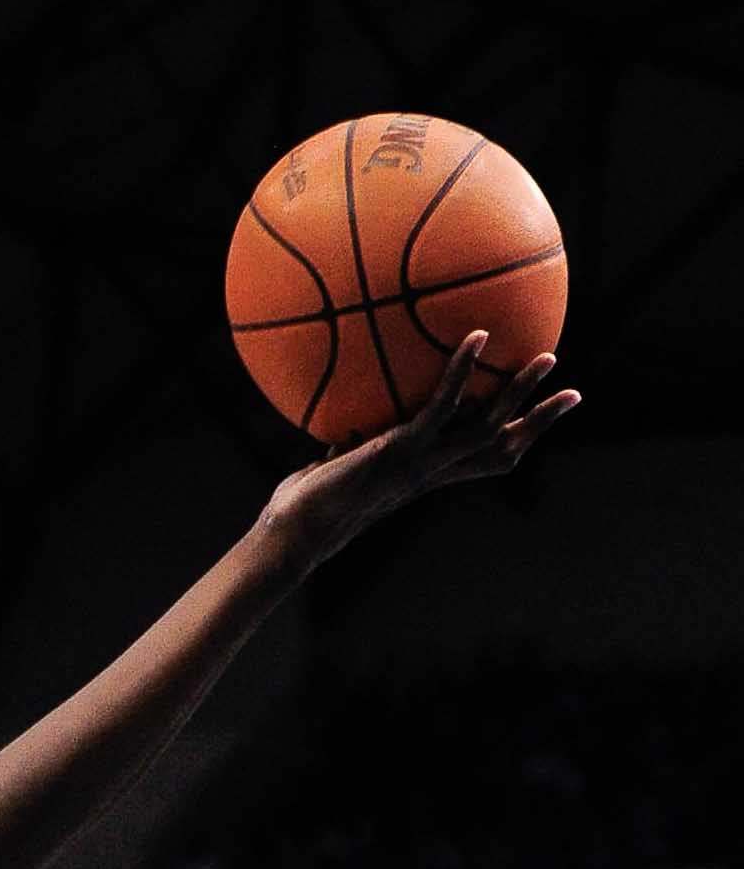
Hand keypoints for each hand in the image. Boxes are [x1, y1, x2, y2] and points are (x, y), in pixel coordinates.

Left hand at [260, 330, 579, 571]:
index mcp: (424, 475)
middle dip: (540, 423)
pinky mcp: (400, 451)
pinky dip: (462, 370)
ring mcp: (419, 464)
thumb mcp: (333, 467)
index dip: (515, 443)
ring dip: (519, 392)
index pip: (481, 462)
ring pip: (487, 428)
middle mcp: (430, 472)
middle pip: (501, 449)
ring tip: (549, 357)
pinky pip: (441, 406)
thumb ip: (348, 445)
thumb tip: (341, 424)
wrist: (294, 532)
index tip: (541, 421)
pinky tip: (478, 336)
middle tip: (575, 394)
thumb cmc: (305, 504)